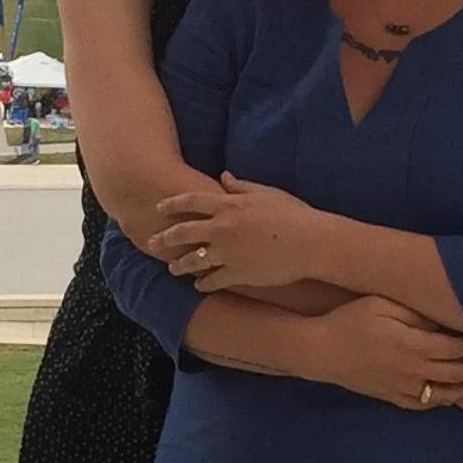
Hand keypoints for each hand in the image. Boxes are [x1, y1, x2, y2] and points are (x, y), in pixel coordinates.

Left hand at [150, 173, 315, 290]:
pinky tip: (198, 286)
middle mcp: (221, 229)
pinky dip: (202, 284)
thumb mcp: (266, 194)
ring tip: (172, 270)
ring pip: (191, 261)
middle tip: (151, 243)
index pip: (190, 202)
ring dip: (179, 266)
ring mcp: (227, 253)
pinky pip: (211, 281)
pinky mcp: (236, 274)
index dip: (171, 204)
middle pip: (182, 232)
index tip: (159, 207)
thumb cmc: (293, 215)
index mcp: (228, 206)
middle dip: (163, 238)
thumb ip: (241, 186)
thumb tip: (224, 176)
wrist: (311, 243)